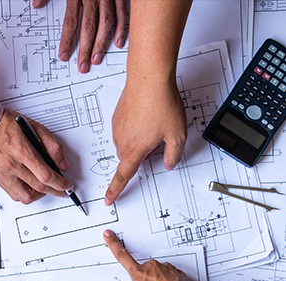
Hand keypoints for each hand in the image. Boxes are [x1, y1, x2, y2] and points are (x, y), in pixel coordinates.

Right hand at [0, 109, 72, 203]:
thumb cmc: (6, 124)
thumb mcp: (35, 127)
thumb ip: (52, 146)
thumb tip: (62, 164)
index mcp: (21, 151)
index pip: (45, 175)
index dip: (60, 183)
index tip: (67, 185)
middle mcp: (11, 165)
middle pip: (39, 188)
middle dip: (55, 191)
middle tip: (63, 191)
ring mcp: (4, 174)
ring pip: (26, 197)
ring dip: (40, 195)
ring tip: (45, 188)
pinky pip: (15, 195)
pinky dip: (26, 195)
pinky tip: (31, 187)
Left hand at [33, 0, 127, 73]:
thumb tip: (37, 4)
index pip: (71, 21)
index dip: (67, 40)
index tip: (63, 56)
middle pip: (89, 26)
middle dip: (85, 48)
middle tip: (82, 66)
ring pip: (106, 23)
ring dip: (101, 43)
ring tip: (96, 59)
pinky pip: (122, 12)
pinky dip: (122, 28)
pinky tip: (118, 43)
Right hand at [103, 230, 201, 280]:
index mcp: (139, 275)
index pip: (121, 256)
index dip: (113, 244)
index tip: (108, 234)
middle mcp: (151, 267)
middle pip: (144, 270)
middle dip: (146, 280)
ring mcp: (165, 268)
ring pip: (158, 272)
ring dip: (159, 280)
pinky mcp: (177, 271)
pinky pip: (171, 274)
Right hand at [105, 80, 186, 205]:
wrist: (149, 77)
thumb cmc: (161, 103)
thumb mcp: (177, 134)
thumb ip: (173, 155)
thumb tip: (169, 164)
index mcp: (135, 150)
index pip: (123, 176)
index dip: (115, 190)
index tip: (108, 199)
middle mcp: (122, 140)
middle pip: (129, 158)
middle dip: (141, 155)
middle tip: (158, 140)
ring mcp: (118, 127)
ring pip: (127, 143)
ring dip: (139, 140)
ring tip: (155, 123)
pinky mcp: (117, 116)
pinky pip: (125, 130)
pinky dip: (135, 127)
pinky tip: (147, 115)